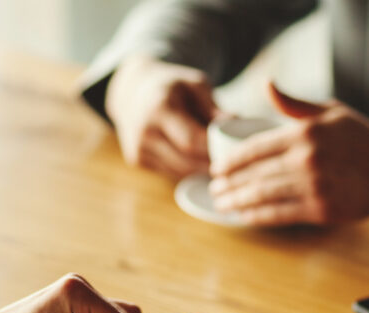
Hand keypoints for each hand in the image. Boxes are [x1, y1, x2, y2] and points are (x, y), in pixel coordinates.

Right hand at [106, 55, 224, 178]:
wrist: (132, 89)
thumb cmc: (171, 85)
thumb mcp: (194, 84)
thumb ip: (212, 106)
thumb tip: (236, 123)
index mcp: (159, 109)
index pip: (191, 141)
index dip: (214, 150)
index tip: (236, 150)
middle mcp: (145, 132)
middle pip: (187, 161)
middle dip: (212, 164)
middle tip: (234, 163)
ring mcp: (138, 148)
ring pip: (180, 171)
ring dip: (202, 170)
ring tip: (222, 164)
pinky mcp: (137, 160)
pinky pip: (170, 172)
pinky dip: (187, 170)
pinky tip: (200, 163)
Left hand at [209, 83, 368, 225]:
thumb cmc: (359, 137)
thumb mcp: (329, 111)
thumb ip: (293, 103)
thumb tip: (266, 85)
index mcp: (305, 134)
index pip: (255, 148)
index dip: (231, 161)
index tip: (216, 168)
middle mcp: (307, 160)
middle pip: (254, 174)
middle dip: (229, 184)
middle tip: (213, 188)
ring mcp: (315, 187)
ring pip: (263, 196)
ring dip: (237, 201)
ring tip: (222, 203)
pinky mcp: (322, 210)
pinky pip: (280, 214)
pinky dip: (257, 216)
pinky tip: (243, 215)